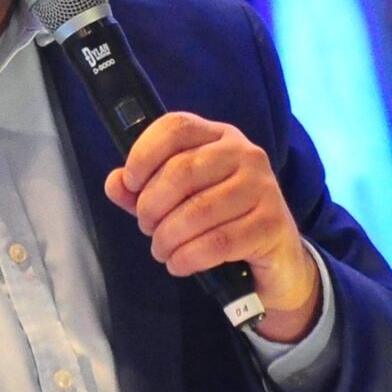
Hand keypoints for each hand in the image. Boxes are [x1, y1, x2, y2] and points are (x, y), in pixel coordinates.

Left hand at [104, 112, 321, 341]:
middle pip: (182, 170)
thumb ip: (143, 191)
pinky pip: (217, 242)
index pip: (176, 127)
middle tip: (147, 228)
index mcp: (220, 137)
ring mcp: (262, 188)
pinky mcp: (271, 224)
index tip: (130, 183)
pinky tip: (180, 264)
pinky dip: (188, 258)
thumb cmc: (222, 222)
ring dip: (167, 238)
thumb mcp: (178, 201)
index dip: (143, 153)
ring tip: (162, 250)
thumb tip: (115, 183)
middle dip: (151, 206)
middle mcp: (245, 154)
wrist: (276, 260)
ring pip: (197, 211)